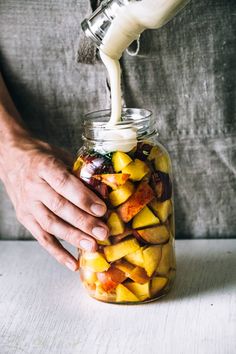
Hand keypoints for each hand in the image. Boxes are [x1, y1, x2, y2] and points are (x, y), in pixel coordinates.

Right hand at [0, 132, 108, 270]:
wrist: (10, 158)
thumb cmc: (41, 156)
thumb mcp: (60, 156)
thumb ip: (79, 172)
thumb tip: (104, 190)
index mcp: (45, 167)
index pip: (65, 184)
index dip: (83, 198)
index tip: (102, 210)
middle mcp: (34, 186)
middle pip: (59, 207)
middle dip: (83, 222)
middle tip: (103, 232)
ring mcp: (28, 204)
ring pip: (51, 224)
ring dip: (73, 237)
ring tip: (92, 247)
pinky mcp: (24, 218)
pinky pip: (41, 238)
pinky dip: (57, 252)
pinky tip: (72, 263)